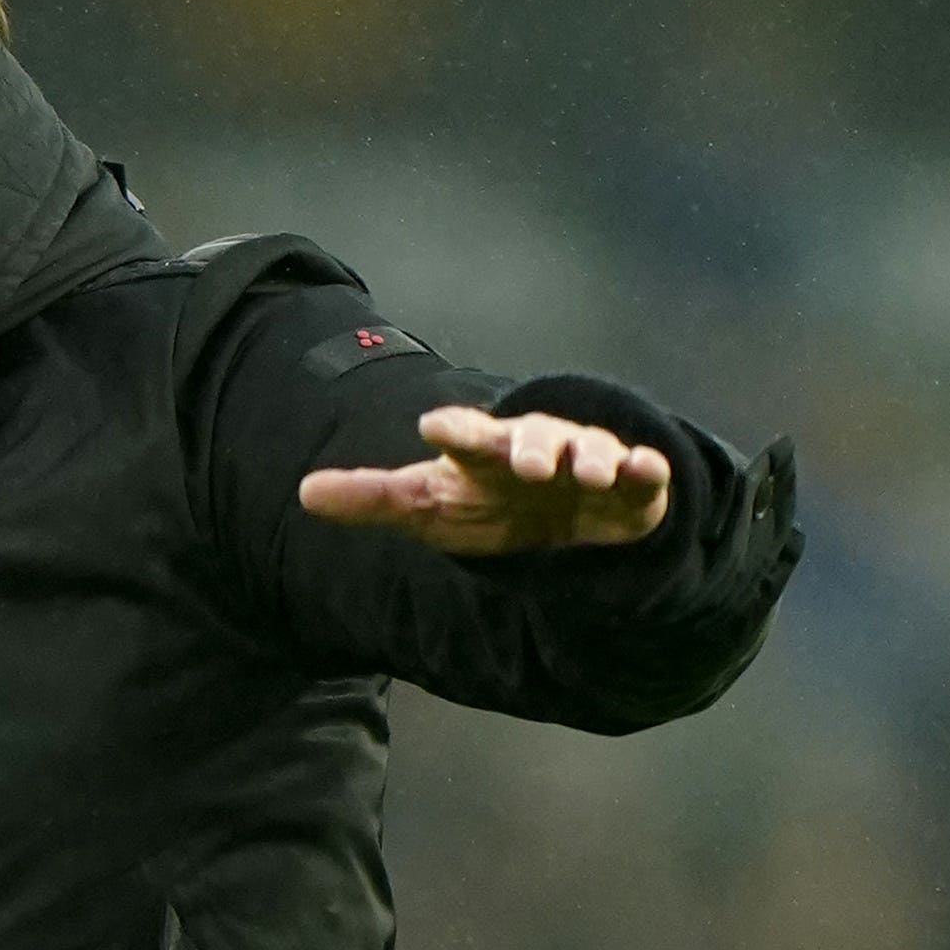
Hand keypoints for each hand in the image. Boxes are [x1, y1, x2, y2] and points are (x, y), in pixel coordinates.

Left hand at [298, 405, 669, 555]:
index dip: (453, 430)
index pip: (464, 436)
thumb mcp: (427, 505)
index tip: (434, 426)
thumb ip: (372, 498)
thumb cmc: (485, 504)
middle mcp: (535, 447)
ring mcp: (584, 462)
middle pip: (531, 439)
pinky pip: (641, 474)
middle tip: (524, 464)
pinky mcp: (629, 486)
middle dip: (530, 446)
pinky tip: (645, 470)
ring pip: (589, 450)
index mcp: (484, 450)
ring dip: (588, 458)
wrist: (555, 523)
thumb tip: (304, 491)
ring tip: (585, 474)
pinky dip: (645, 471)